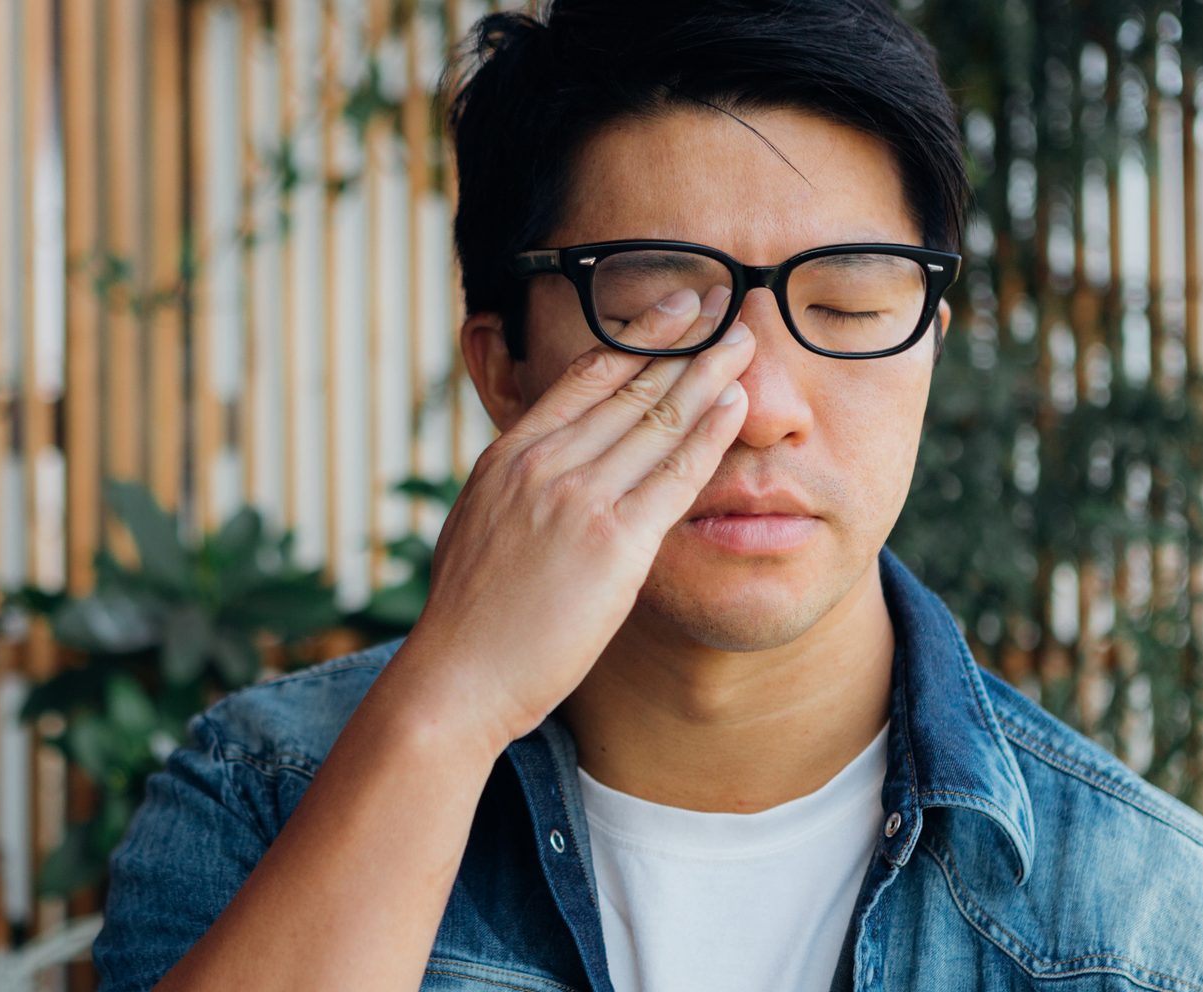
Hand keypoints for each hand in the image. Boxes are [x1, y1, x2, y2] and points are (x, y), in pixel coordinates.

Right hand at [404, 285, 753, 747]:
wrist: (458, 676)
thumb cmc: (469, 615)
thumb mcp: (480, 523)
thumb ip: (518, 485)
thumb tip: (545, 466)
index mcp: (509, 455)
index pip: (584, 377)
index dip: (635, 337)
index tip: (673, 311)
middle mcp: (545, 464)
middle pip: (629, 386)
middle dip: (684, 341)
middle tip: (725, 304)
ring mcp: (579, 499)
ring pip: (657, 419)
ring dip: (707, 374)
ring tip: (743, 340)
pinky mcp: (614, 543)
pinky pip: (676, 474)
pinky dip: (710, 432)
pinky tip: (735, 405)